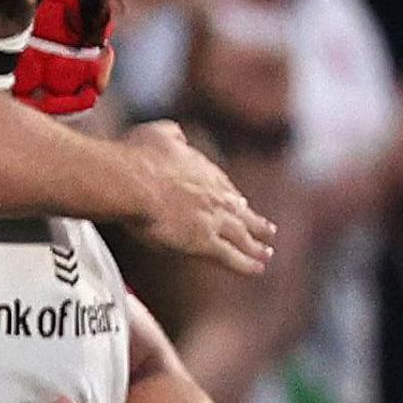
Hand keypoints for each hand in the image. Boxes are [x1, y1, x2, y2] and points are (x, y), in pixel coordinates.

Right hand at [118, 121, 277, 272]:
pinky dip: (246, 265)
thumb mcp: (158, 133)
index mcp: (205, 170)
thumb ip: (172, 133)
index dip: (232, 197)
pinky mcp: (205, 243)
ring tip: (266, 253)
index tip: (240, 203)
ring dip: (256, 246)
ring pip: (242, 236)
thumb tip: (177, 133)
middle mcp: (216, 195)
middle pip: (240, 212)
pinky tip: (257, 270)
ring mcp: (214, 220)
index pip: (224, 187)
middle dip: (255, 222)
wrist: (134, 181)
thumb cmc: (138, 157)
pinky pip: (231, 257)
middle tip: (268, 230)